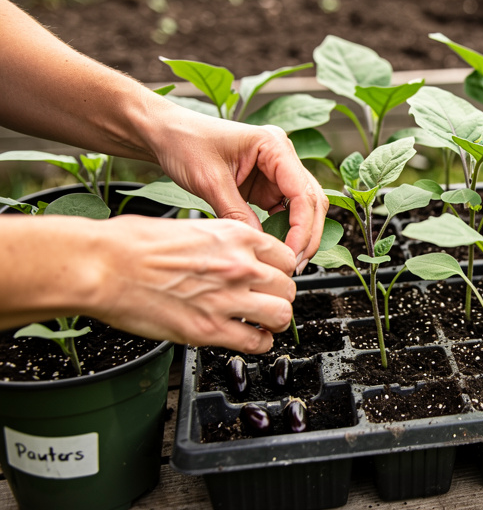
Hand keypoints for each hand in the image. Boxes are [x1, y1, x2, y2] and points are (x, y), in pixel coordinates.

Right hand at [91, 216, 297, 352]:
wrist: (104, 266)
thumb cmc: (133, 244)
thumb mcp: (192, 228)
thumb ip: (222, 244)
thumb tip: (233, 255)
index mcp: (236, 236)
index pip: (286, 257)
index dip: (280, 271)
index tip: (272, 278)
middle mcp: (240, 266)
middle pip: (288, 287)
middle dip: (279, 297)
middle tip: (266, 302)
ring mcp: (228, 299)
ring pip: (282, 315)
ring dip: (274, 322)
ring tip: (262, 323)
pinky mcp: (210, 330)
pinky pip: (257, 343)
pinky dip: (259, 344)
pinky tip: (249, 339)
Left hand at [148, 105, 328, 272]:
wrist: (166, 134)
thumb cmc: (185, 143)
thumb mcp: (209, 181)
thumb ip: (236, 213)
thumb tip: (259, 244)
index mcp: (273, 145)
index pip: (302, 192)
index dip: (303, 227)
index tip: (292, 253)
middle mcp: (282, 155)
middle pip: (312, 200)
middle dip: (308, 234)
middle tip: (296, 263)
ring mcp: (276, 170)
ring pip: (303, 207)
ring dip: (300, 234)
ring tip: (290, 259)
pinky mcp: (266, 184)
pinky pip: (285, 210)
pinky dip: (285, 230)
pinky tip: (278, 247)